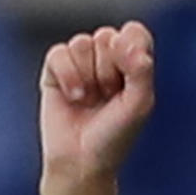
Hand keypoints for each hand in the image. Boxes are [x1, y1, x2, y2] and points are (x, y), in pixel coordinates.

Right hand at [39, 22, 155, 182]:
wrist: (82, 162)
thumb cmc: (115, 136)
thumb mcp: (139, 105)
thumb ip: (141, 70)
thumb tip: (123, 39)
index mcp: (132, 64)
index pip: (134, 33)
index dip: (131, 47)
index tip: (131, 71)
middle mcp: (106, 59)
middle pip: (107, 36)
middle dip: (109, 70)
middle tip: (108, 97)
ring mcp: (80, 63)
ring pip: (82, 42)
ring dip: (88, 76)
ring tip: (90, 100)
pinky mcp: (54, 71)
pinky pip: (59, 53)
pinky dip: (68, 75)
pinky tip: (74, 98)